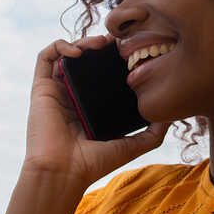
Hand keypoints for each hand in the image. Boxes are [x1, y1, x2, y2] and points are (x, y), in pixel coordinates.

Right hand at [24, 36, 170, 188]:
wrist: (64, 172)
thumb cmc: (94, 163)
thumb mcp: (131, 146)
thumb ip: (153, 133)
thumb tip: (172, 117)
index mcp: (92, 104)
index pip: (103, 72)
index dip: (115, 56)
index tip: (131, 48)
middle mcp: (74, 94)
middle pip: (86, 58)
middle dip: (101, 44)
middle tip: (118, 41)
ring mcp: (57, 89)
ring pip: (67, 52)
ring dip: (83, 41)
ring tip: (99, 43)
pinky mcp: (41, 88)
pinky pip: (45, 57)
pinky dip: (60, 46)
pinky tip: (77, 52)